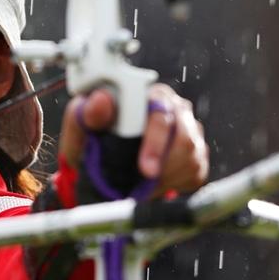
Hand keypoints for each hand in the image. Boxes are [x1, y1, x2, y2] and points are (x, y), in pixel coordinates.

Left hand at [59, 83, 208, 198]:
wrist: (100, 161)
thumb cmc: (94, 136)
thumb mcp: (81, 126)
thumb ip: (86, 113)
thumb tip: (100, 100)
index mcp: (150, 94)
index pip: (161, 114)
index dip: (155, 142)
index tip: (145, 168)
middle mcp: (175, 109)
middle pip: (185, 139)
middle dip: (164, 167)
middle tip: (144, 185)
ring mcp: (190, 131)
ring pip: (191, 160)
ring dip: (165, 179)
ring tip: (142, 183)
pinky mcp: (197, 154)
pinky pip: (195, 174)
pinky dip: (174, 185)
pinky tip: (155, 183)